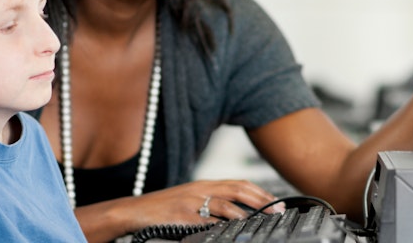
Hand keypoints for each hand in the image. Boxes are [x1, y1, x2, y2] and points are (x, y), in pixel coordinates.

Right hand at [118, 180, 285, 230]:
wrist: (134, 211)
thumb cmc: (164, 208)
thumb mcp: (191, 199)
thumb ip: (213, 201)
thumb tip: (240, 210)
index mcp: (205, 184)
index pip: (240, 183)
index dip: (261, 192)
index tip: (277, 202)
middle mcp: (201, 190)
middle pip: (238, 190)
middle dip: (261, 200)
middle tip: (277, 210)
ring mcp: (191, 202)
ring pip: (225, 204)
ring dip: (245, 213)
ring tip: (259, 220)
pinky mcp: (181, 216)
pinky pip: (205, 221)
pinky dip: (221, 225)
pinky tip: (232, 229)